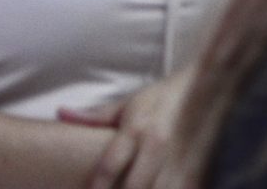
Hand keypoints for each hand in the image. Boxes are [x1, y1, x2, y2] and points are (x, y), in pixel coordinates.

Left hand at [61, 73, 191, 188]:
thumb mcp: (128, 104)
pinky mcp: (196, 171)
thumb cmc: (161, 99)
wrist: (205, 87)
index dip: (96, 188)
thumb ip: (95, 116)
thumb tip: (60, 113)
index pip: (110, 166)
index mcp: (137, 129)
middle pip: (135, 187)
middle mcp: (158, 147)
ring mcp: (179, 161)